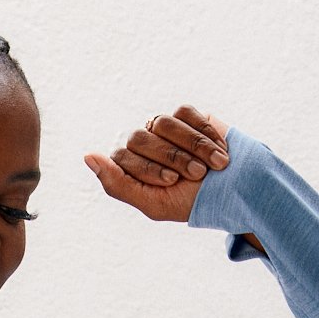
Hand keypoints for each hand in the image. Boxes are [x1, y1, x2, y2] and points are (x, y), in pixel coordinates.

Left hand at [84, 106, 231, 223]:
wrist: (230, 191)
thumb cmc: (188, 202)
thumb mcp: (152, 203)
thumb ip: (117, 184)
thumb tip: (88, 156)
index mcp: (128, 167)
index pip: (122, 157)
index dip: (149, 169)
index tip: (172, 182)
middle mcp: (141, 144)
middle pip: (140, 138)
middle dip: (171, 158)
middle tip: (195, 175)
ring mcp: (162, 127)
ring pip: (163, 123)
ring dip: (190, 146)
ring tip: (211, 165)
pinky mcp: (185, 114)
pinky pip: (185, 113)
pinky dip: (204, 134)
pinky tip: (218, 151)